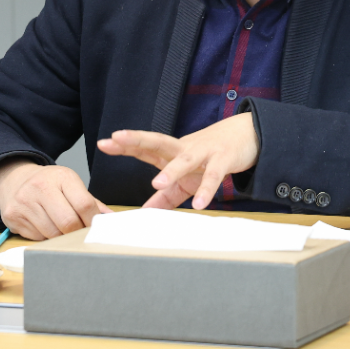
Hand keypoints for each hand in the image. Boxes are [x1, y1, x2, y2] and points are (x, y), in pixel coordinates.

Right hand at [0, 160, 110, 240]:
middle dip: (77, 232)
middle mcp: (40, 187)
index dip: (92, 220)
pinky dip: (45, 238)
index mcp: (62, 177)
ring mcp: (24, 202)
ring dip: (61, 237)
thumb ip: (90, 202)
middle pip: (68, 222)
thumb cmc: (49, 184)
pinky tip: (45, 227)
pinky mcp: (12, 216)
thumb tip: (110, 220)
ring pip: (52, 234)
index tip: (94, 227)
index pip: (84, 204)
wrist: (15, 180)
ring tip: (62, 229)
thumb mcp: (71, 184)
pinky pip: (37, 238)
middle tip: (79, 233)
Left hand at [95, 112, 259, 209]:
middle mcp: (184, 148)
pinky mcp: (223, 160)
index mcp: (172, 151)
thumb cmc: (210, 156)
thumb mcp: (185, 179)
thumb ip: (165, 197)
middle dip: (137, 140)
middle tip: (116, 138)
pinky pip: (213, 176)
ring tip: (156, 183)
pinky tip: (199, 205)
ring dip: (171, 171)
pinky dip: (207, 190)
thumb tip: (145, 214)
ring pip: (185, 160)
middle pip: (157, 141)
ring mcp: (204, 152)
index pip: (145, 146)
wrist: (246, 135)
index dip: (125, 144)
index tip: (103, 143)